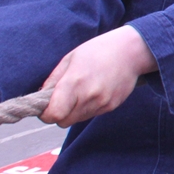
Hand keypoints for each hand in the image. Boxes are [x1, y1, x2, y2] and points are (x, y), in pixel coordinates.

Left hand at [41, 26, 156, 127]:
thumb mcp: (70, 59)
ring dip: (73, 111)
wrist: (131, 51)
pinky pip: (91, 114)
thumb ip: (53, 80)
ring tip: (80, 92)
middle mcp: (88, 96)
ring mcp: (102, 103)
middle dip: (58, 114)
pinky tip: (94, 91)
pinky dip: (87, 108)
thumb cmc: (98, 51)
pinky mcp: (111, 106)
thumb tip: (41, 97)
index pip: (54, 114)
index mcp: (74, 82)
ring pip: (77, 120)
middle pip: (63, 122)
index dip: (45, 114)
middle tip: (61, 100)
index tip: (45, 106)